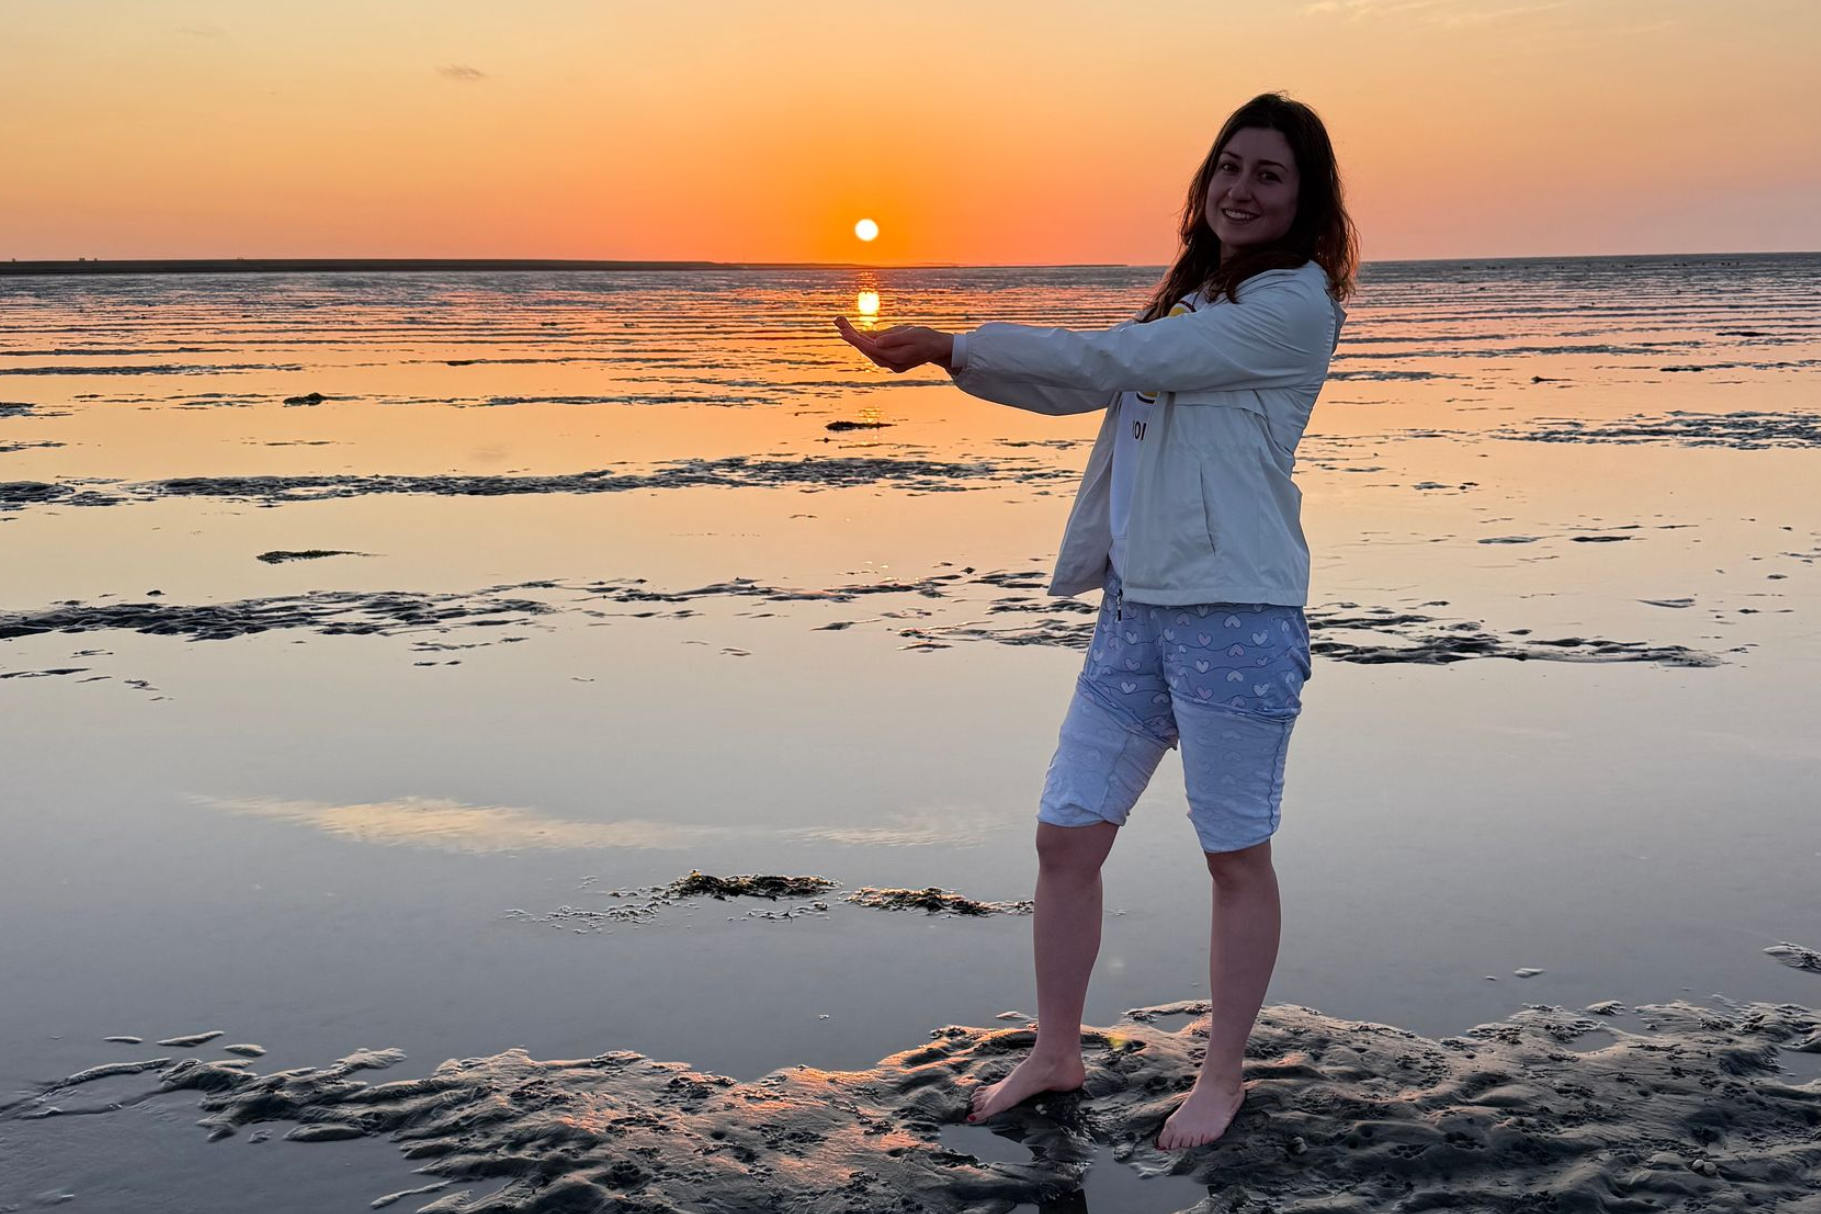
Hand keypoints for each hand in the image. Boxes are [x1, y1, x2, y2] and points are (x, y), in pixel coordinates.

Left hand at [834, 317, 954, 373]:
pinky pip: (874, 351)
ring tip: (843, 326)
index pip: (871, 348)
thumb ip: (893, 339)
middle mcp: (891, 364)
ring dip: (856, 339)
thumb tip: (875, 342)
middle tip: (839, 324)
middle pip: (867, 350)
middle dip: (853, 337)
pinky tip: (856, 334)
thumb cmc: (926, 338)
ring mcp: (891, 364)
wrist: (937, 347)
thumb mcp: (910, 335)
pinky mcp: (891, 360)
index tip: (844, 332)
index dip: (857, 340)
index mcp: (896, 358)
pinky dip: (864, 341)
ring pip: (869, 351)